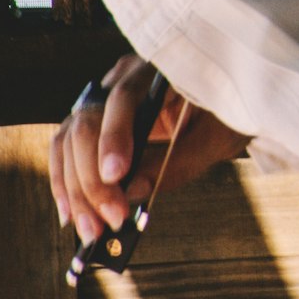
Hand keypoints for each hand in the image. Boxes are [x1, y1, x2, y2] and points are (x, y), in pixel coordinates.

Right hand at [48, 55, 247, 242]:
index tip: (116, 176)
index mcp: (156, 71)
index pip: (124, 99)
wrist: (231, 96)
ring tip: (88, 227)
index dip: (114, 137)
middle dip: (93, 179)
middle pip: (89, 123)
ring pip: (70, 140)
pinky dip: (66, 181)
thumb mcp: (217, 135)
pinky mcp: (96, 120)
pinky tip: (72, 213)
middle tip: (109, 219)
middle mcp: (121, 79)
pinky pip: (69, 148)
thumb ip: (179, 161)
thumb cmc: (228, 111)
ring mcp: (103, 98)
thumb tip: (135, 193)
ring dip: (74, 188)